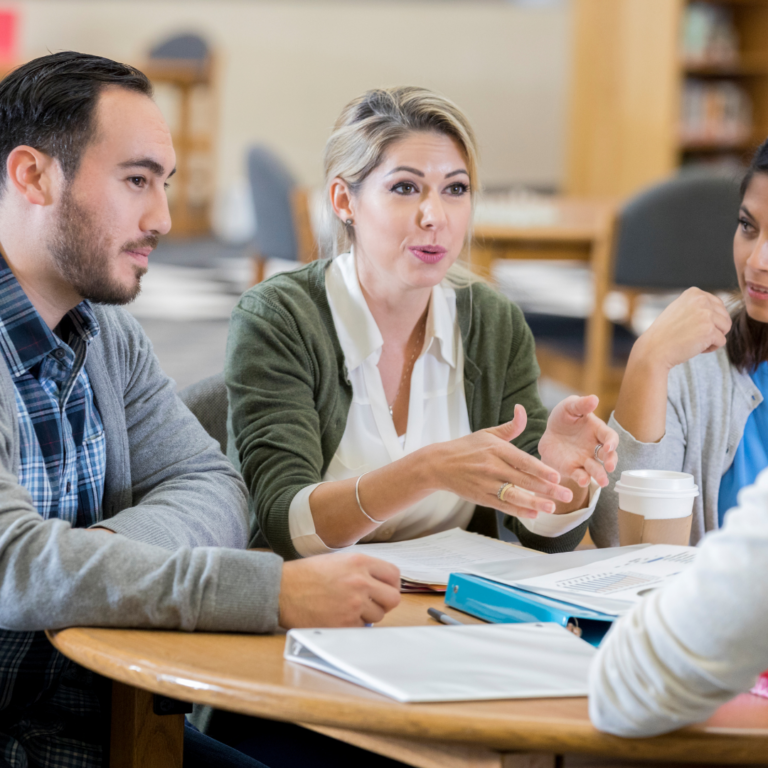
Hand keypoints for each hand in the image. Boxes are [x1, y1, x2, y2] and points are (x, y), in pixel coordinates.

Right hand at [278, 552, 400, 627]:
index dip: (391, 584)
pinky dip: (354, 625)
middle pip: (393, 598)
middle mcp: (360, 582)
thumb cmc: (306, 574)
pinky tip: (339, 616)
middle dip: (385, 602)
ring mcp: (353, 604)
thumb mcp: (338, 560)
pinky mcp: (344, 624)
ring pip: (378, 616)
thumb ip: (362, 569)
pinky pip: (362, 628)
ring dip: (368, 615)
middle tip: (373, 603)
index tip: (385, 589)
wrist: (282, 590)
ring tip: (348, 608)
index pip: (394, 575)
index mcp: (360, 562)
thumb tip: (381, 583)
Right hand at [426, 404, 573, 519]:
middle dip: (547, 488)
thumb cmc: (466, 447)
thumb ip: (510, 426)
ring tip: (552, 507)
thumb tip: (522, 409)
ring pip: (514, 495)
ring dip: (534, 502)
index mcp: (496, 449)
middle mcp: (492, 467)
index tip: (557, 476)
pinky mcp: (481, 497)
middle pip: (523, 479)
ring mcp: (486, 484)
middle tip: (567, 494)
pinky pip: (503, 505)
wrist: (439, 464)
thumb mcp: (487, 433)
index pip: (522, 461)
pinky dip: (518, 510)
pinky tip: (534, 513)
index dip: (540, 469)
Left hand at [538, 395, 617, 488]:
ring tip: (602, 481)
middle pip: (608, 456)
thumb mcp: (569, 407)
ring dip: (600, 475)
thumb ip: (581, 404)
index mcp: (597, 431)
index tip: (609, 446)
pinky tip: (584, 481)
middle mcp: (594, 447)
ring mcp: (585, 460)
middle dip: (611, 461)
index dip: (611, 442)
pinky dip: (583, 479)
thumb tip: (594, 398)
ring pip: (596, 469)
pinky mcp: (573, 469)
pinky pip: (580, 476)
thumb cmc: (564, 418)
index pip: (610, 437)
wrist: (549, 434)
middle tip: (610, 466)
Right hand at [634, 288, 730, 371]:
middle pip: (724, 317)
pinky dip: (710, 348)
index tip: (691, 325)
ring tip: (694, 340)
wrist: (654, 349)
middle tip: (693, 334)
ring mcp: (706, 315)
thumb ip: (698, 305)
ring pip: (725, 329)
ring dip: (712, 338)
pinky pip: (721, 341)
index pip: (718, 305)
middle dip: (713, 329)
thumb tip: (718, 308)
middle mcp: (702, 300)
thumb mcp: (680, 309)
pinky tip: (694, 347)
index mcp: (694, 292)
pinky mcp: (710, 331)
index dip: (708, 320)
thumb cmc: (665, 333)